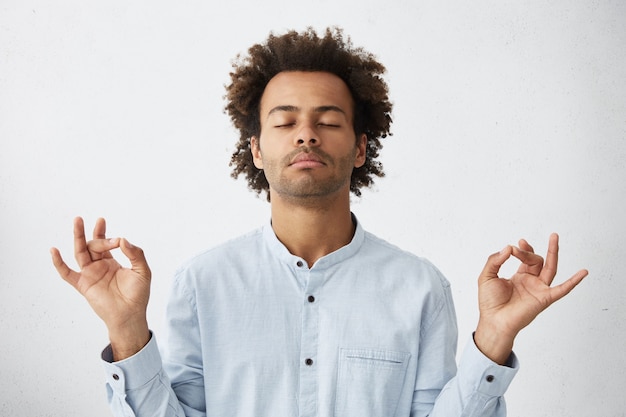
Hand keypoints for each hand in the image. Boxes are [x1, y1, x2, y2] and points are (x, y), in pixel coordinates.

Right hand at [50, 217, 150, 359]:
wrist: (130, 315)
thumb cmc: (138, 295)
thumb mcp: (143, 271)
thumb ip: (136, 254)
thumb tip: (123, 240)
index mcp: (113, 262)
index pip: (106, 243)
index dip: (109, 235)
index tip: (118, 239)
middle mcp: (99, 266)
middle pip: (93, 245)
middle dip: (96, 234)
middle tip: (100, 221)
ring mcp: (90, 274)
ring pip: (80, 252)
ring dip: (79, 237)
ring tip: (78, 220)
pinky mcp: (83, 285)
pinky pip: (67, 273)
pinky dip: (59, 263)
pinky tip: (54, 250)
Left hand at [474, 233, 587, 363]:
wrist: (493, 320)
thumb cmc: (489, 302)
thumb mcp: (487, 276)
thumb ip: (495, 260)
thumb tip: (508, 248)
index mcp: (519, 277)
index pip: (527, 259)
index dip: (523, 249)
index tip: (515, 245)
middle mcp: (531, 282)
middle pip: (537, 261)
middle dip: (527, 252)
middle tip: (519, 246)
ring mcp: (539, 289)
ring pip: (550, 268)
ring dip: (553, 252)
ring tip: (554, 237)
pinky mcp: (544, 298)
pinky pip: (562, 290)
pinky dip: (573, 281)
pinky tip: (583, 272)